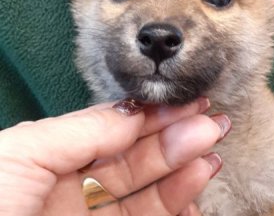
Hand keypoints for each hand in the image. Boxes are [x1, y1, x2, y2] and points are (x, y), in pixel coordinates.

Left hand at [0, 98, 230, 215]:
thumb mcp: (25, 152)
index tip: (187, 105)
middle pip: (136, 161)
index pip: (114, 133)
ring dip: (183, 172)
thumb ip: (85, 129)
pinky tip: (196, 192)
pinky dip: (176, 206)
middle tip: (213, 124)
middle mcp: (75, 192)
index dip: (152, 118)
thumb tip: (135, 109)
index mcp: (53, 162)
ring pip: (148, 195)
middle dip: (176, 140)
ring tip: (212, 153)